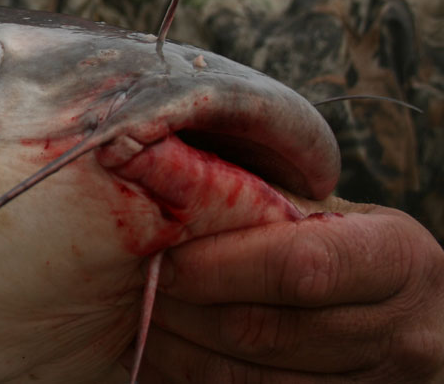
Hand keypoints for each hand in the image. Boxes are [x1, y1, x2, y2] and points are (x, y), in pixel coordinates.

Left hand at [122, 200, 443, 382]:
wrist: (419, 318)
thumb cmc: (356, 248)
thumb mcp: (340, 215)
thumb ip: (273, 205)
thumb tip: (174, 189)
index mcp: (399, 259)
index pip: (301, 266)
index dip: (222, 266)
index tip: (166, 258)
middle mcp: (401, 334)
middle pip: (265, 331)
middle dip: (185, 308)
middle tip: (138, 284)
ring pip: (250, 382)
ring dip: (179, 352)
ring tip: (140, 319)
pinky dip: (193, 381)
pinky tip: (163, 356)